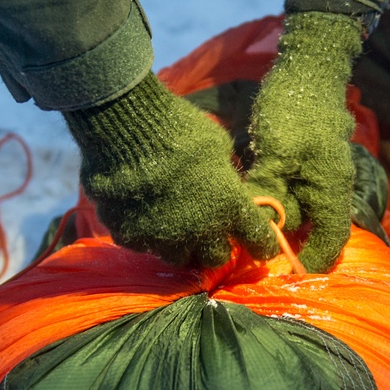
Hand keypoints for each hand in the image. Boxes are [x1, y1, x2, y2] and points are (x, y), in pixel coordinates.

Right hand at [64, 72, 277, 268]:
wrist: (128, 133)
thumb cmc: (181, 130)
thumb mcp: (217, 146)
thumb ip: (224, 172)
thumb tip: (224, 178)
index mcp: (230, 208)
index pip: (259, 241)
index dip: (262, 245)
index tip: (261, 246)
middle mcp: (201, 232)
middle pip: (216, 258)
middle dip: (216, 246)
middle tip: (209, 231)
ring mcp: (164, 239)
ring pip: (179, 258)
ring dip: (182, 246)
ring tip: (175, 229)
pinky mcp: (132, 238)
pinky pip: (144, 245)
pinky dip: (147, 235)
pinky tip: (142, 216)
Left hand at [245, 12, 363, 272]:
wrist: (306, 67)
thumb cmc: (295, 109)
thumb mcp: (276, 154)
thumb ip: (269, 192)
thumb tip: (260, 226)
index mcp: (331, 190)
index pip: (331, 240)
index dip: (312, 262)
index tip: (287, 275)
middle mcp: (328, 187)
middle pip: (310, 227)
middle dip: (285, 240)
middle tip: (252, 250)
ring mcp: (315, 174)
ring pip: (296, 209)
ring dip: (276, 218)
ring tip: (245, 226)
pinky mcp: (300, 162)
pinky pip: (288, 190)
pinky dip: (271, 198)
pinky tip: (249, 198)